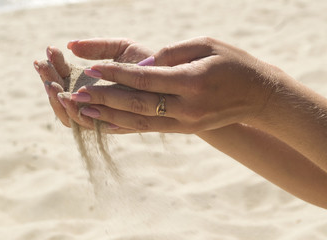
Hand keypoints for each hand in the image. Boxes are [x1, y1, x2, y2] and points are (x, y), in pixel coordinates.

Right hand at [33, 38, 152, 127]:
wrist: (171, 80)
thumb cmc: (147, 63)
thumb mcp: (120, 48)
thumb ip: (97, 47)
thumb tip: (71, 45)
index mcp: (91, 83)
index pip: (65, 77)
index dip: (54, 66)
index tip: (50, 51)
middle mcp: (92, 101)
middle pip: (62, 97)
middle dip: (49, 81)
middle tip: (42, 65)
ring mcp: (99, 114)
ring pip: (68, 112)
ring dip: (56, 98)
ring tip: (51, 82)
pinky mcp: (108, 125)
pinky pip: (85, 124)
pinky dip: (73, 112)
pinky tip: (68, 95)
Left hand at [74, 37, 277, 132]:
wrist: (259, 95)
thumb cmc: (233, 63)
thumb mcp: (206, 45)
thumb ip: (171, 54)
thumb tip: (140, 65)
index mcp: (192, 82)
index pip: (144, 79)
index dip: (115, 74)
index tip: (91, 69)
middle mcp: (186, 107)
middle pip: (136, 104)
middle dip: (103, 99)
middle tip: (75, 95)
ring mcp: (185, 123)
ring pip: (140, 122)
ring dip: (109, 116)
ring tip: (82, 111)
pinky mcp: (184, 130)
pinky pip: (150, 128)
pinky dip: (126, 126)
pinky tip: (107, 122)